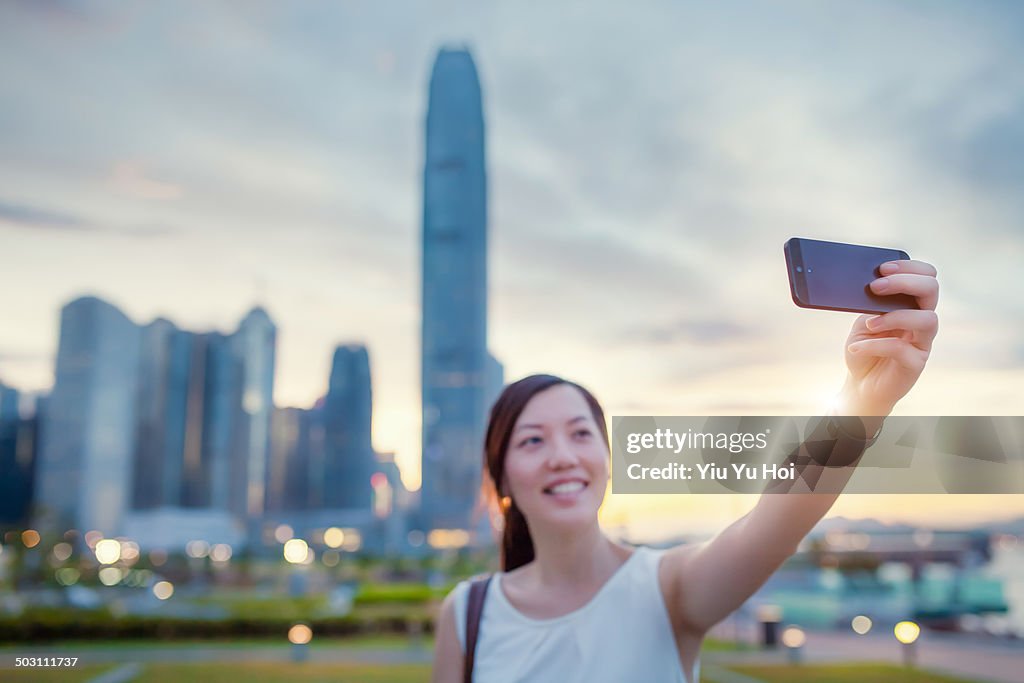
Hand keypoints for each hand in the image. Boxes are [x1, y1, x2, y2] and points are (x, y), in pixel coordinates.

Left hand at [839, 260, 938, 415]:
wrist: (860, 384)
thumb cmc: (863, 348)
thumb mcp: (862, 322)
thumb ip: (869, 305)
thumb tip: (869, 287)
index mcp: (911, 306)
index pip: (926, 277)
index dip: (909, 268)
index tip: (882, 269)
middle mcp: (921, 321)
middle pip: (931, 290)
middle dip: (904, 282)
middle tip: (876, 286)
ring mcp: (922, 342)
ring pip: (926, 319)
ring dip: (894, 316)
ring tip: (869, 323)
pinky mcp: (915, 364)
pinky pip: (901, 349)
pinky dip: (874, 345)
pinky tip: (856, 347)